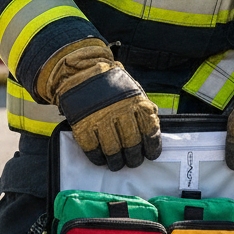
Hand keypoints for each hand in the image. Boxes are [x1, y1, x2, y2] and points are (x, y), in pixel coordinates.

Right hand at [37, 40, 161, 170]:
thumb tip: (151, 130)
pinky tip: (101, 159)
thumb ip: (142, 108)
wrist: (81, 70)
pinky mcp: (83, 125)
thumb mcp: (132, 90)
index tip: (151, 154)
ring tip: (117, 163)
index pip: (150, 131)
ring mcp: (100, 119)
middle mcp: (120, 112)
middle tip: (133, 161)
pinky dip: (97, 157)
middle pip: (132, 144)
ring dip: (116, 161)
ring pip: (113, 150)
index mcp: (136, 102)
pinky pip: (92, 149)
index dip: (152, 147)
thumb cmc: (110, 82)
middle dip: (134, 158)